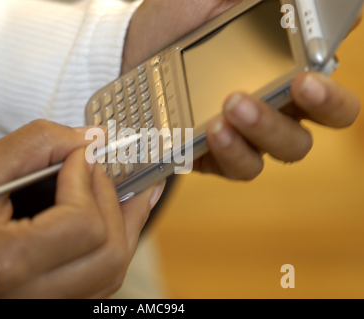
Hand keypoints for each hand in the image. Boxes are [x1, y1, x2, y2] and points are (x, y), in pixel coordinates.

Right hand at [0, 120, 162, 297]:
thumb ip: (36, 144)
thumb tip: (89, 138)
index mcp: (9, 263)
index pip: (83, 222)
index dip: (88, 179)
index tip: (79, 154)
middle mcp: (31, 296)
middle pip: (110, 251)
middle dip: (116, 200)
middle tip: (107, 167)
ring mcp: (41, 305)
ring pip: (112, 271)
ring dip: (128, 224)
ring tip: (137, 189)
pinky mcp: (47, 302)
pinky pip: (98, 280)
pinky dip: (115, 244)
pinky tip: (120, 217)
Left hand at [122, 0, 360, 179]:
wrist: (132, 48)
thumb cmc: (178, 19)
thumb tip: (305, 0)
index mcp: (284, 72)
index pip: (327, 96)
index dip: (330, 95)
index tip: (309, 75)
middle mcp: (272, 108)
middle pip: (312, 129)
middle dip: (308, 112)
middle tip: (290, 85)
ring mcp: (243, 135)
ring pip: (278, 152)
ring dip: (262, 131)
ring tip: (231, 105)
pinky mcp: (215, 153)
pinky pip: (236, 166)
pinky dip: (230, 152)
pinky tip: (211, 129)